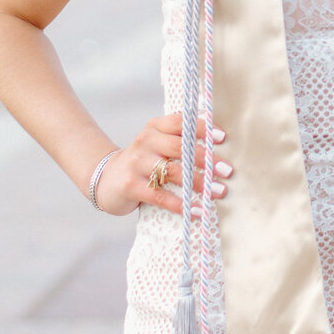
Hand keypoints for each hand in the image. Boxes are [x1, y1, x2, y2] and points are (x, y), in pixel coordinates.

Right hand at [92, 114, 231, 217]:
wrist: (106, 178)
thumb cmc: (145, 161)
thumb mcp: (157, 143)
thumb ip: (181, 140)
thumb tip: (220, 147)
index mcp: (155, 127)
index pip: (180, 122)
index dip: (202, 128)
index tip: (223, 138)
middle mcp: (145, 142)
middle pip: (180, 147)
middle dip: (206, 159)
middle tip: (228, 170)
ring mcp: (136, 163)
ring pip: (173, 172)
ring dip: (199, 183)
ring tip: (219, 191)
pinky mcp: (131, 186)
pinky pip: (160, 196)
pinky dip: (181, 205)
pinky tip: (198, 211)